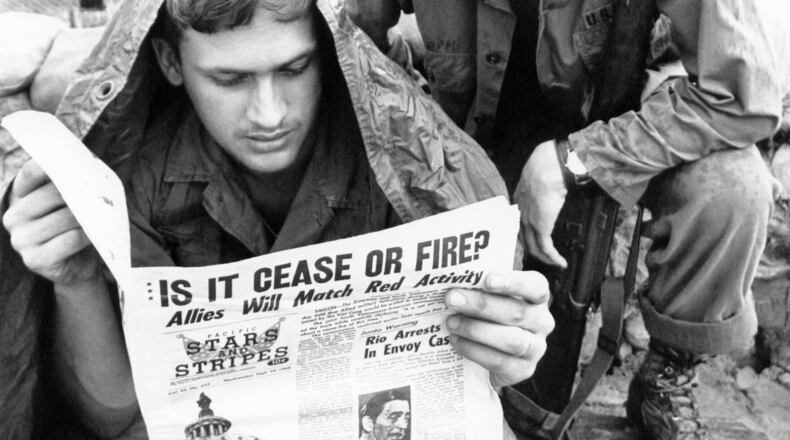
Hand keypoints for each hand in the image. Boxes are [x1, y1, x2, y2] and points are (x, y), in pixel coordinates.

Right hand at [3, 159, 100, 285]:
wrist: (78, 265)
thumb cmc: (75, 227)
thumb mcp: (69, 203)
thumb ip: (70, 185)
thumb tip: (88, 168)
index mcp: (18, 197)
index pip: (30, 173)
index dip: (51, 164)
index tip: (74, 159)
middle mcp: (13, 217)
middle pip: (51, 195)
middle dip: (80, 193)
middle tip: (101, 191)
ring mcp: (20, 240)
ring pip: (63, 218)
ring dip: (87, 216)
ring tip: (103, 214)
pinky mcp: (34, 259)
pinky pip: (69, 240)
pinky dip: (87, 236)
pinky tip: (97, 234)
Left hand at [445, 271, 553, 386]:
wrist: (490, 353)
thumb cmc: (488, 314)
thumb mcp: (489, 296)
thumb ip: (478, 287)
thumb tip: (452, 281)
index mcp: (537, 297)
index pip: (535, 286)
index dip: (513, 282)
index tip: (488, 280)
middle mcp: (542, 322)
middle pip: (516, 312)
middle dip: (481, 305)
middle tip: (452, 298)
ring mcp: (536, 348)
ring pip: (511, 339)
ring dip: (476, 330)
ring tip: (451, 322)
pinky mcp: (523, 370)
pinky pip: (499, 361)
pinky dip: (474, 351)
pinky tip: (456, 341)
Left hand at [513, 140, 567, 267]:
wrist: (550, 167)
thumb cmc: (547, 166)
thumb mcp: (539, 177)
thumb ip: (541, 186)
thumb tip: (551, 185)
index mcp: (519, 200)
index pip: (518, 225)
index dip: (526, 236)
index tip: (535, 243)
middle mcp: (520, 213)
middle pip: (524, 239)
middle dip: (534, 251)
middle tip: (545, 259)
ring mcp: (528, 221)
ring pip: (534, 247)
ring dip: (545, 258)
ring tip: (555, 263)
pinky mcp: (541, 226)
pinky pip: (545, 247)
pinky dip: (553, 257)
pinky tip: (560, 262)